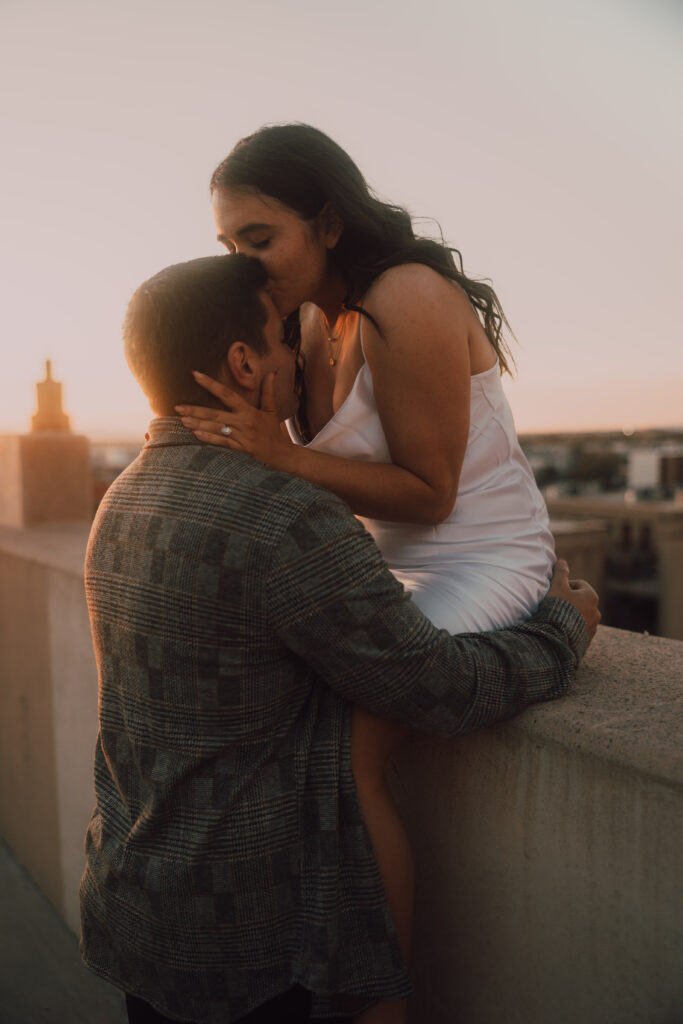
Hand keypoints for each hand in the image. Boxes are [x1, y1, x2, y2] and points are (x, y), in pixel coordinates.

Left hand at [175, 371, 293, 468]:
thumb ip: (268, 391)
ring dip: (198, 423)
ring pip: (216, 428)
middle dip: (195, 409)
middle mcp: (244, 422)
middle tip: (177, 406)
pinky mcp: (241, 449)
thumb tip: (271, 372)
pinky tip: (195, 434)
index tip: (195, 374)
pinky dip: (209, 438)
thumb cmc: (273, 432)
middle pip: (216, 413)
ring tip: (181, 419)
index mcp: (249, 410)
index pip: (227, 394)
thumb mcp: (271, 410)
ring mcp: (241, 436)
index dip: (210, 384)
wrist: (282, 454)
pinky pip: (222, 442)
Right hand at [547, 559, 600, 642]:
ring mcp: (592, 627)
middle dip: (570, 601)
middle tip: (556, 604)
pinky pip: (579, 630)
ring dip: (572, 615)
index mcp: (591, 596)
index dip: (566, 585)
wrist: (558, 635)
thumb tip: (562, 561)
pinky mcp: (587, 640)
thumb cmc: (559, 607)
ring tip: (558, 617)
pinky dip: (572, 628)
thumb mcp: (557, 586)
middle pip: (581, 601)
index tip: (556, 591)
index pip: (579, 584)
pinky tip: (561, 629)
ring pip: (581, 616)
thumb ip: (561, 573)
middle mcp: (596, 612)